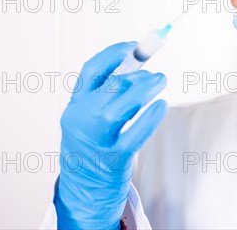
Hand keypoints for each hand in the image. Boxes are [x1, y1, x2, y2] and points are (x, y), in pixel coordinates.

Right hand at [54, 41, 167, 229]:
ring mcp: (97, 141)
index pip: (90, 71)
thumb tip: (139, 63)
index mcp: (75, 106)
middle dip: (136, 76)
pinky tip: (161, 105)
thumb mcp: (89, 116)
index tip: (133, 46)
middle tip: (155, 75)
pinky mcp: (114, 159)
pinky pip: (134, 135)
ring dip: (144, 90)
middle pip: (109, 89)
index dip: (113, 54)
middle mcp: (81, 122)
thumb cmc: (93, 145)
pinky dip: (150, 118)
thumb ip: (108, 92)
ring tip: (161, 82)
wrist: (84, 189)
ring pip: (119, 110)